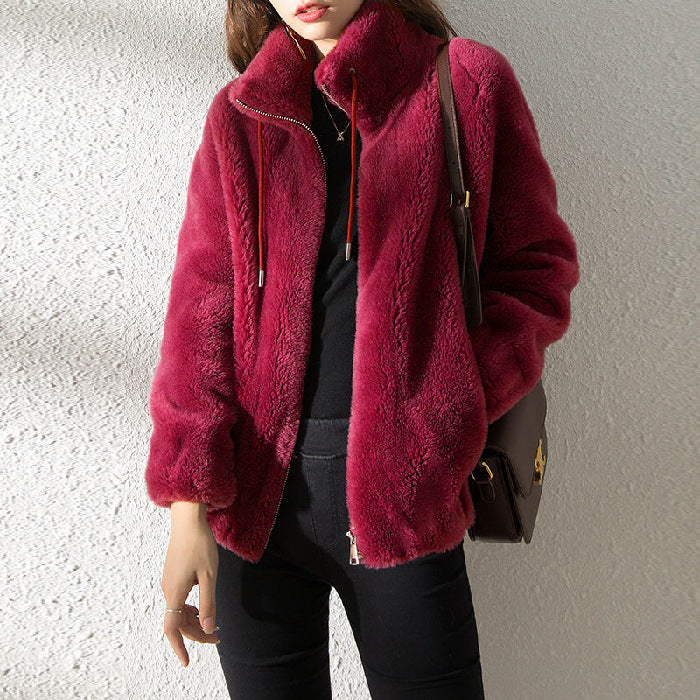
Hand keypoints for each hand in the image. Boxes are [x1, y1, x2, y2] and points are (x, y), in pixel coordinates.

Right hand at [160, 501, 220, 666]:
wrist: (187, 520)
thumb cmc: (200, 545)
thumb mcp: (209, 576)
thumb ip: (208, 603)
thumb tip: (208, 628)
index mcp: (175, 592)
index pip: (172, 628)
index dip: (179, 647)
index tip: (186, 662)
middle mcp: (168, 589)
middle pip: (178, 621)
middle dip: (196, 633)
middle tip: (218, 637)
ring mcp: (169, 582)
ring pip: (178, 610)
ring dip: (194, 620)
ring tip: (212, 623)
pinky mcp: (172, 575)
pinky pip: (178, 599)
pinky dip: (189, 608)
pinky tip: (202, 604)